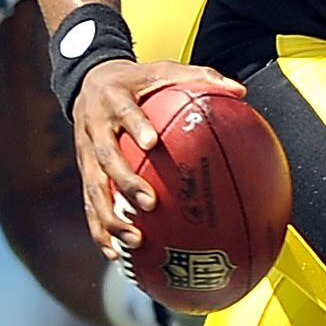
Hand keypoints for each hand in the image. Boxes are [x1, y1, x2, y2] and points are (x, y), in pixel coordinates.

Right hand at [70, 58, 246, 255]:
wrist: (88, 80)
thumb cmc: (137, 80)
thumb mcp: (163, 70)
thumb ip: (200, 78)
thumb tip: (240, 91)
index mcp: (114, 100)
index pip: (122, 112)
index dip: (134, 126)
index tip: (151, 143)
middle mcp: (95, 128)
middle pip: (106, 158)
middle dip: (125, 182)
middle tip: (149, 203)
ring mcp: (86, 154)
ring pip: (93, 189)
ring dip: (110, 217)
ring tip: (134, 239)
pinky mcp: (84, 172)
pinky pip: (89, 205)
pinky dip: (100, 230)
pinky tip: (115, 255)